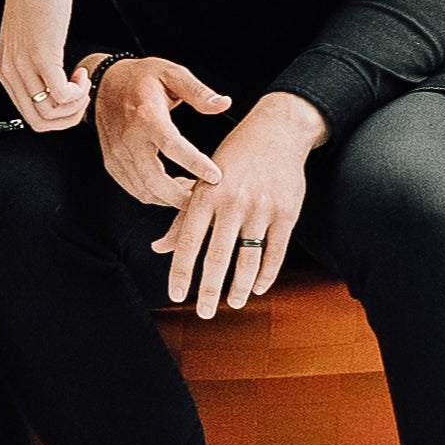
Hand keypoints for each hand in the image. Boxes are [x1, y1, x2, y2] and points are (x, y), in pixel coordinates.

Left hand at [0, 0, 86, 128]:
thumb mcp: (29, 36)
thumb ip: (33, 62)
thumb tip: (53, 87)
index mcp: (3, 69)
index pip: (27, 114)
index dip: (56, 114)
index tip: (71, 96)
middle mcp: (9, 70)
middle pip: (38, 121)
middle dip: (67, 118)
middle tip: (82, 98)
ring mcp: (23, 65)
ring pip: (49, 113)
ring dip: (75, 106)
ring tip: (83, 83)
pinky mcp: (41, 55)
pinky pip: (61, 95)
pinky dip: (78, 94)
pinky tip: (82, 74)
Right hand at [91, 55, 227, 209]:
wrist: (104, 83)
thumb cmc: (141, 78)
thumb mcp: (171, 73)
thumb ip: (198, 91)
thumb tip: (224, 103)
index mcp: (147, 115)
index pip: (171, 146)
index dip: (194, 164)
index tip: (216, 176)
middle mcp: (130, 138)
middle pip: (154, 179)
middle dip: (181, 196)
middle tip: (205, 197)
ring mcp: (118, 154)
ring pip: (144, 190)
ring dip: (170, 198)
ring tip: (191, 192)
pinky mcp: (112, 163)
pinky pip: (134, 189)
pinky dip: (155, 196)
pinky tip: (172, 189)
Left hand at [151, 93, 321, 316]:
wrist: (276, 130)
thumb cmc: (232, 158)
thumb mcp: (202, 181)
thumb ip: (182, 217)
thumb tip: (158, 248)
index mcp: (205, 194)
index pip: (187, 241)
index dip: (180, 271)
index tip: (176, 295)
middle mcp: (232, 202)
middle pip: (218, 257)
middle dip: (209, 290)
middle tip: (205, 313)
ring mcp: (261, 208)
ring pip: (248, 260)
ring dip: (239, 287)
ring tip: (233, 303)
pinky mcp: (287, 212)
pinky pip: (276, 252)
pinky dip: (267, 274)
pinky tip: (258, 288)